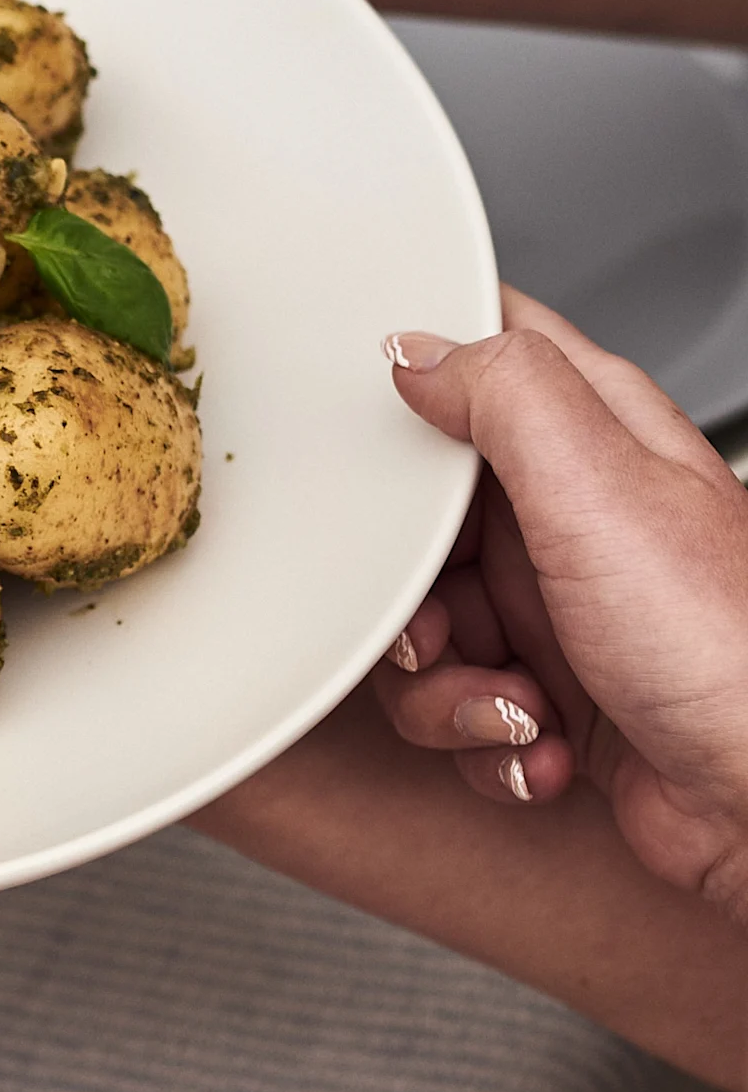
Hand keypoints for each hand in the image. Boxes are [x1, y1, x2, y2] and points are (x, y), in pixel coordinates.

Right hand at [377, 290, 747, 918]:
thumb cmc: (729, 652)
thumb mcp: (601, 486)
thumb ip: (504, 391)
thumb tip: (416, 348)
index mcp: (592, 432)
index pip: (483, 352)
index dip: (416, 382)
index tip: (378, 446)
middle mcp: (572, 513)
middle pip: (420, 513)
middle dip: (408, 585)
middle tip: (441, 623)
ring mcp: (560, 605)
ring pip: (427, 621)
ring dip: (451, 687)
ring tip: (517, 707)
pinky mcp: (553, 692)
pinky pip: (459, 705)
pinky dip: (488, 740)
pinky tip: (546, 743)